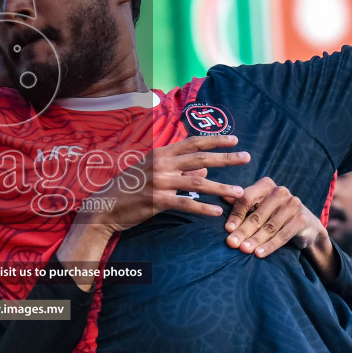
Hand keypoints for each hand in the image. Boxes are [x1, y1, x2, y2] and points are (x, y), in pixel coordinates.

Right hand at [77, 135, 251, 235]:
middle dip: (226, 158)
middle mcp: (161, 164)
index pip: (193, 143)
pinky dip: (202, 208)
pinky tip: (216, 212)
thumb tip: (205, 168)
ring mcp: (159, 182)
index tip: (234, 140)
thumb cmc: (129, 188)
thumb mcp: (152, 172)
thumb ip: (179, 168)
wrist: (105, 206)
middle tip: (247, 157)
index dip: (215, 140)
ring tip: (239, 193)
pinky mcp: (157, 201)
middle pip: (201, 158)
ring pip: (197, 182)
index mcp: (160, 153)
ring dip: (221, 187)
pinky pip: (185, 204)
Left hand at [223, 178, 338, 279]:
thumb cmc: (273, 214)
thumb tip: (222, 196)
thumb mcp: (257, 206)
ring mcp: (293, 204)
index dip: (236, 215)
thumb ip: (241, 202)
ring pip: (269, 226)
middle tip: (232, 243)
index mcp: (266, 185)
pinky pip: (283, 235)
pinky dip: (270, 245)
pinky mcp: (302, 219)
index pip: (246, 198)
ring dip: (255, 240)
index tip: (227, 229)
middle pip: (257, 214)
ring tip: (244, 250)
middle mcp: (280, 191)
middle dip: (243, 231)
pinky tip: (259, 254)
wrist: (305, 226)